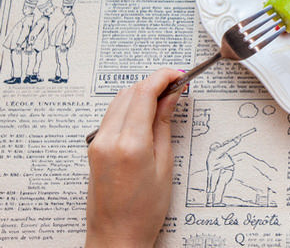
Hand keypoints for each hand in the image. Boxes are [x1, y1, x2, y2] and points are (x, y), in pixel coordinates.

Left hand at [85, 69, 183, 247]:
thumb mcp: (165, 164)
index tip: (178, 75)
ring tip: (164, 99)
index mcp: (129, 144)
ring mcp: (97, 143)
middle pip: (130, 92)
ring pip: (119, 100)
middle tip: (177, 86)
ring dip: (141, 93)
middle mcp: (108, 139)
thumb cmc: (144, 211)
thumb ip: (164, 125)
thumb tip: (171, 97)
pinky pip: (112, 115)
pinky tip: (146, 112)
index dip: (163, 78)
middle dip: (154, 83)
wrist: (116, 236)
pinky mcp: (94, 147)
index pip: (144, 93)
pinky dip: (130, 106)